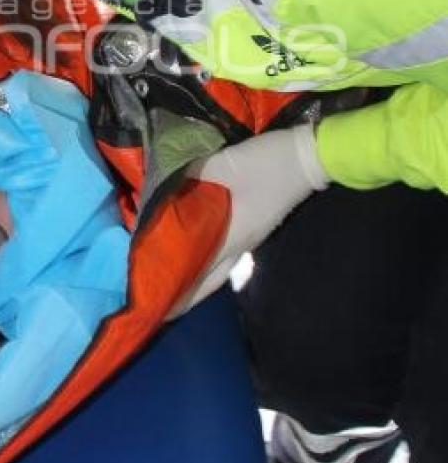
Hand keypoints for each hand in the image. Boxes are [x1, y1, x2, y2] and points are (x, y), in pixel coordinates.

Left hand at [173, 125, 328, 313]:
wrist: (307, 157)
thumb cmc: (265, 165)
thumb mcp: (222, 167)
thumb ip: (189, 180)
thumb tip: (160, 190)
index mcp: (230, 236)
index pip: (198, 274)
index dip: (176, 291)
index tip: (155, 306)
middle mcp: (239, 245)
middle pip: (208, 280)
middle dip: (185, 294)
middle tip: (160, 300)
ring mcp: (249, 237)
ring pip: (217, 267)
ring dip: (195, 276)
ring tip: (172, 279)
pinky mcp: (254, 225)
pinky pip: (224, 251)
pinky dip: (206, 257)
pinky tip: (195, 250)